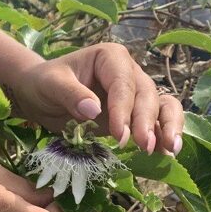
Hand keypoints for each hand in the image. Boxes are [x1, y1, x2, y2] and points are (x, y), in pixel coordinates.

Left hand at [13, 43, 183, 154]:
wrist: (41, 94)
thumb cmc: (45, 83)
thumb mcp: (50, 84)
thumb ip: (70, 94)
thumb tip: (93, 110)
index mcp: (110, 57)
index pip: (122, 84)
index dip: (123, 109)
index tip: (119, 135)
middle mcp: (129, 72)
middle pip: (146, 95)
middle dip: (146, 121)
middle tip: (143, 146)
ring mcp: (134, 93)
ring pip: (161, 105)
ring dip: (168, 126)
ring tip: (170, 149)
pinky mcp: (134, 114)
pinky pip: (157, 121)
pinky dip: (163, 135)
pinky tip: (166, 154)